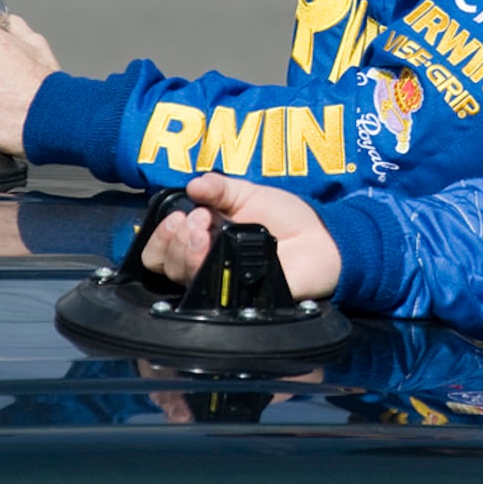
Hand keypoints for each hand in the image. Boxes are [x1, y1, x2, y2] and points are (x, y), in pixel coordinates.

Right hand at [139, 174, 342, 298]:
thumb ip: (219, 187)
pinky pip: (210, 294)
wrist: (321, 238)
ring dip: (186, 250)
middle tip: (200, 220)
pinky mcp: (236, 299)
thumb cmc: (287, 218)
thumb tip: (192, 184)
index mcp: (202, 239)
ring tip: (208, 231)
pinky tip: (221, 252)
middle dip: (174, 238)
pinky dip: (209, 269)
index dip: (162, 234)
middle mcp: (205, 263)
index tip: (182, 214)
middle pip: (165, 265)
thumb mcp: (248, 193)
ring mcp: (219, 282)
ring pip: (181, 280)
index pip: (161, 249)